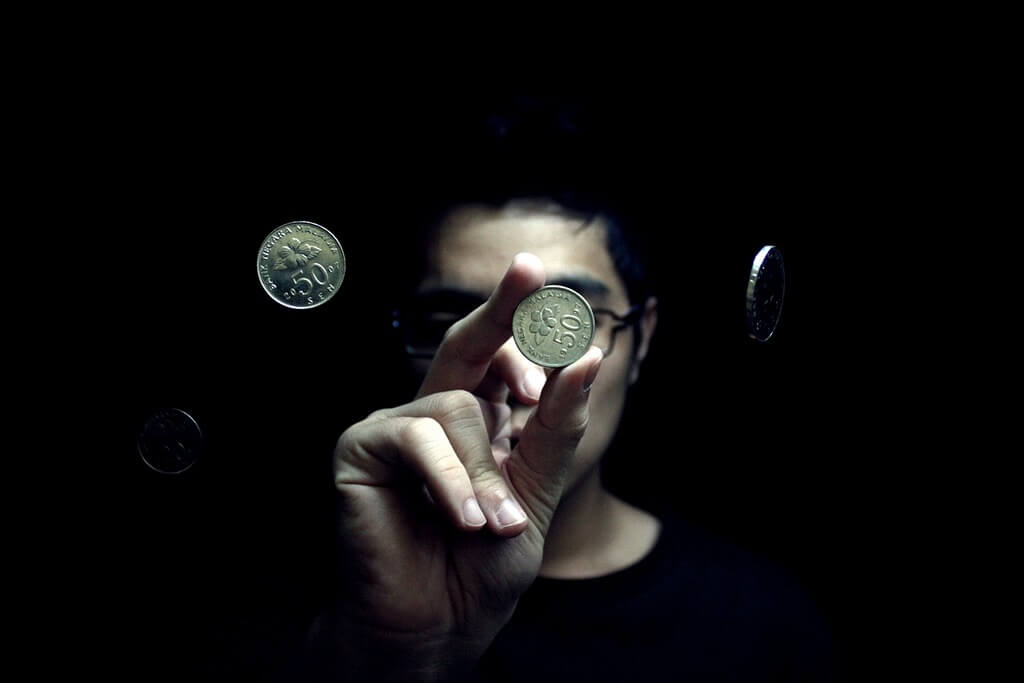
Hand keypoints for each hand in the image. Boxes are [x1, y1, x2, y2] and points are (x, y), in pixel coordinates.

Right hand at [320, 253, 601, 679]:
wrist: (435, 625)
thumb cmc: (481, 565)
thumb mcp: (536, 492)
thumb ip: (556, 428)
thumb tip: (586, 358)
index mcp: (479, 422)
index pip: (502, 361)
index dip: (528, 333)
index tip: (567, 316)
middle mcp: (435, 414)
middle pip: (467, 344)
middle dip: (501, 306)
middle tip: (529, 267)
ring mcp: (396, 427)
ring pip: (457, 406)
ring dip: (485, 473)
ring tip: (489, 523)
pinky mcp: (361, 447)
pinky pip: (418, 434)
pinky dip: (449, 479)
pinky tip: (459, 519)